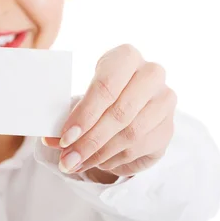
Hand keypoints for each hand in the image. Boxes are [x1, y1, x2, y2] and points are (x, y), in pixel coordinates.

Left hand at [43, 44, 176, 178]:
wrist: (129, 103)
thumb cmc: (100, 96)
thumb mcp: (82, 97)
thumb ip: (69, 116)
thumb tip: (51, 140)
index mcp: (127, 56)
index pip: (106, 86)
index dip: (85, 114)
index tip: (65, 137)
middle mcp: (152, 74)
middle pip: (120, 113)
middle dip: (90, 141)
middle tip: (67, 158)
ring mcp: (165, 101)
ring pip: (131, 133)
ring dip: (100, 154)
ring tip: (77, 163)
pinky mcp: (168, 128)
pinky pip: (140, 148)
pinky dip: (114, 159)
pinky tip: (97, 162)